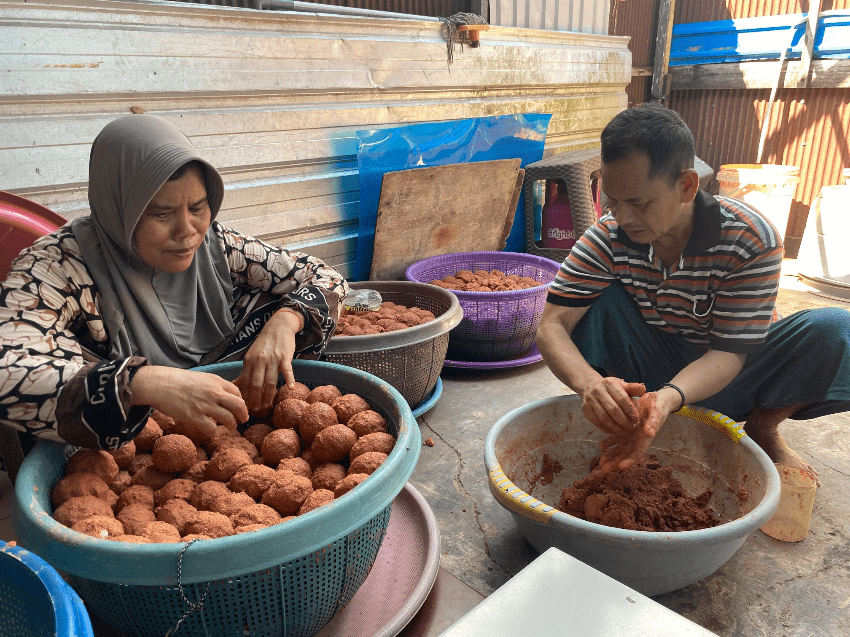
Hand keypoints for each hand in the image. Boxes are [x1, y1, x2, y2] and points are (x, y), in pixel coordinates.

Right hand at [131, 366, 247, 436]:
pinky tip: (214, 435)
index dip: (240, 401)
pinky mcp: (194, 417)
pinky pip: (212, 429)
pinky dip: (215, 434)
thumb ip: (213, 385)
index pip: (237, 393)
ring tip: (230, 427)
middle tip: (243, 420)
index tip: (238, 408)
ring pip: (229, 419)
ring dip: (231, 425)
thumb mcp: (201, 377)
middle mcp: (214, 393)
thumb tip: (223, 395)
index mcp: (216, 381)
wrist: (160, 384)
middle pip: (239, 406)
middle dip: (243, 415)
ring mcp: (205, 405)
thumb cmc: (178, 380)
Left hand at [234, 307, 302, 414]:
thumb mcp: (251, 356)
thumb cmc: (264, 343)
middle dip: (255, 400)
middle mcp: (259, 360)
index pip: (245, 382)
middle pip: (256, 384)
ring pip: (270, 381)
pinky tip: (290, 388)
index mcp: (249, 361)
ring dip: (269, 396)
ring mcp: (273, 359)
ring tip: (268, 407)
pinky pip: (287, 370)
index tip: (245, 408)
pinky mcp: (285, 357)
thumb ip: (246, 371)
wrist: (278, 326)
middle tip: (256, 412)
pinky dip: (289, 379)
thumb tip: (235, 386)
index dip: (245, 397)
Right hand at [580, 377, 645, 435]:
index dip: (630, 410)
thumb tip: (643, 389)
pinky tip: (613, 431)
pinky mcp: (585, 409)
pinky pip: (597, 422)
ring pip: (604, 417)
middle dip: (624, 421)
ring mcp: (590, 400)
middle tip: (631, 428)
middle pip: (613, 409)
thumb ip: (632, 388)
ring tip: (623, 432)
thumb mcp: (621, 384)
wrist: (589, 385)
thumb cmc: (610, 388)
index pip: (622, 398)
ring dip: (615, 427)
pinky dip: (606, 428)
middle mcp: (598, 390)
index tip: (637, 419)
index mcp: (609, 383)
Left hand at [597, 391, 666, 471]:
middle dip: (616, 462)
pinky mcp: (624, 429)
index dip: (630, 460)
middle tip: (605, 469)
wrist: (654, 399)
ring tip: (601, 462)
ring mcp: (630, 435)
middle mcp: (637, 439)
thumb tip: (649, 434)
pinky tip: (601, 447)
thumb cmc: (657, 405)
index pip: (638, 453)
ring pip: (619, 448)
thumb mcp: (656, 412)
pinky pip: (615, 438)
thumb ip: (653, 422)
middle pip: (626, 454)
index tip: (621, 466)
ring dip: (611, 456)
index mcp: (645, 438)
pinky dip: (608, 443)